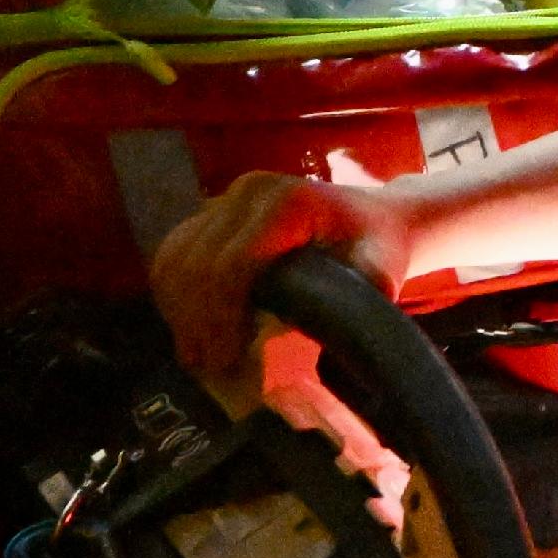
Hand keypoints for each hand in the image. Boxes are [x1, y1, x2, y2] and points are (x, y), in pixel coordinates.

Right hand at [150, 170, 413, 378]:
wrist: (372, 217)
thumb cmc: (377, 246)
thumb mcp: (383, 269)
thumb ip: (364, 294)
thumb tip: (339, 335)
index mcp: (288, 202)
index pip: (234, 262)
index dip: (222, 315)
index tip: (224, 360)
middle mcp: (250, 190)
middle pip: (199, 261)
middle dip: (197, 320)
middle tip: (206, 367)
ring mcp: (228, 196)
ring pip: (178, 255)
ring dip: (179, 308)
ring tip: (196, 354)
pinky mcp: (214, 209)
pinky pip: (175, 250)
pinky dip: (174, 291)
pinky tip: (190, 327)